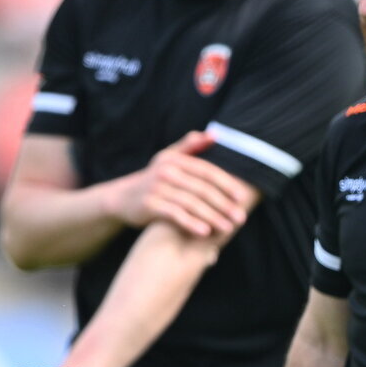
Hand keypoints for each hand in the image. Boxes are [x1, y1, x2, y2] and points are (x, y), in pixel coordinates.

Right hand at [110, 131, 249, 236]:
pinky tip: (205, 232)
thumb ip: (191, 145)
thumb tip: (215, 134)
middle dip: (223, 204)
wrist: (123, 197)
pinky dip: (191, 223)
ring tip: (227, 228)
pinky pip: (175, 215)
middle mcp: (166, 171)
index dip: (226, 183)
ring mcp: (156, 188)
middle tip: (240, 217)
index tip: (242, 197)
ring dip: (211, 217)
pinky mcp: (149, 205)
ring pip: (191, 203)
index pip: (207, 171)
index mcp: (176, 159)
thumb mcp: (169, 157)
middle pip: (202, 189)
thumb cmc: (155, 177)